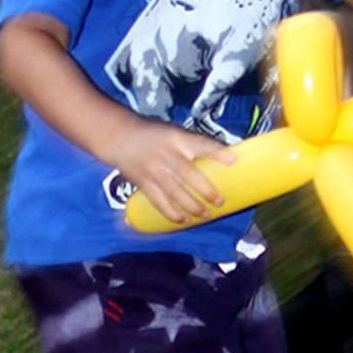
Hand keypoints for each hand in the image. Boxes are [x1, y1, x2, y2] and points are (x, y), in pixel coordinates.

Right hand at [106, 118, 237, 225]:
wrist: (119, 137)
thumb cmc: (153, 135)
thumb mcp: (173, 132)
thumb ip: (192, 145)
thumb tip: (222, 161)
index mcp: (177, 138)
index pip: (201, 144)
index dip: (217, 152)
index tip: (233, 160)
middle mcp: (167, 154)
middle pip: (190, 175)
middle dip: (206, 190)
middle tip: (219, 201)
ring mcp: (154, 170)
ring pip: (176, 193)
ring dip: (193, 206)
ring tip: (205, 214)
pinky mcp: (143, 183)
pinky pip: (160, 202)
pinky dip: (172, 213)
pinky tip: (184, 220)